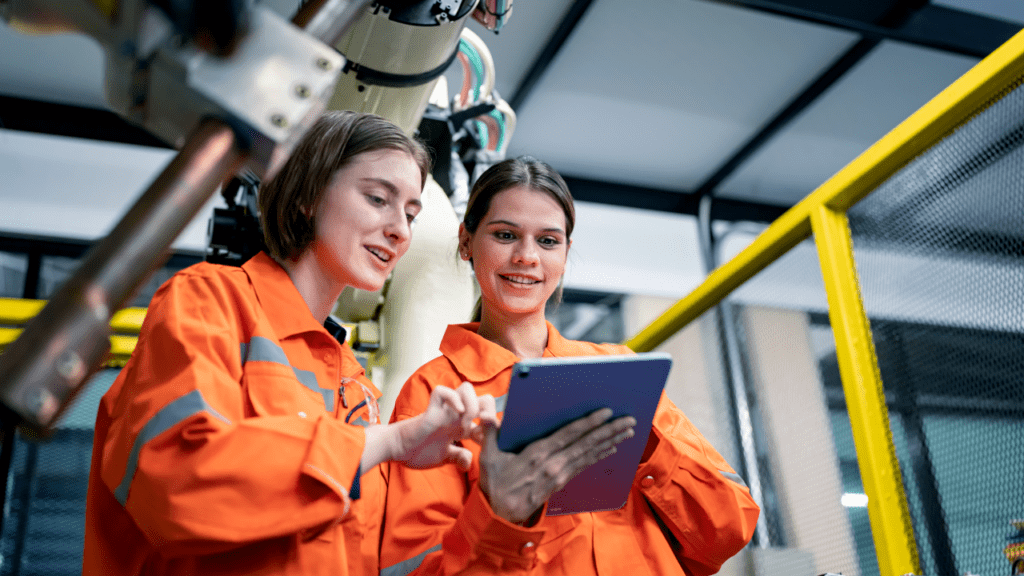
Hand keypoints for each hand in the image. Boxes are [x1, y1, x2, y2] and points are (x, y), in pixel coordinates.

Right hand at [390, 382, 496, 470]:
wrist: (396, 449)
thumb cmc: (417, 451)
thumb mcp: (443, 458)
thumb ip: (457, 457)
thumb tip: (469, 462)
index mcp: (461, 426)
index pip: (486, 416)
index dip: (492, 426)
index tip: (488, 440)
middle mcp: (456, 415)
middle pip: (483, 397)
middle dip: (488, 410)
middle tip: (483, 426)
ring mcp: (445, 411)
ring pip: (467, 389)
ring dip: (472, 404)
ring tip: (467, 423)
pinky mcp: (431, 410)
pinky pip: (443, 392)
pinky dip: (453, 399)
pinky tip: (456, 413)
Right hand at [475, 408, 635, 523]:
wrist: (500, 515)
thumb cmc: (495, 484)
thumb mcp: (488, 457)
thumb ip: (490, 434)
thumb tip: (487, 416)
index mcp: (537, 454)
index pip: (568, 434)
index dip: (589, 423)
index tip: (606, 413)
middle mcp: (553, 463)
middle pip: (586, 443)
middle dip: (609, 430)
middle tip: (629, 420)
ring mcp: (559, 474)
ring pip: (589, 454)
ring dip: (609, 441)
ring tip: (627, 432)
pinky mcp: (561, 482)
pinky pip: (584, 466)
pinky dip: (598, 456)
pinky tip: (610, 449)